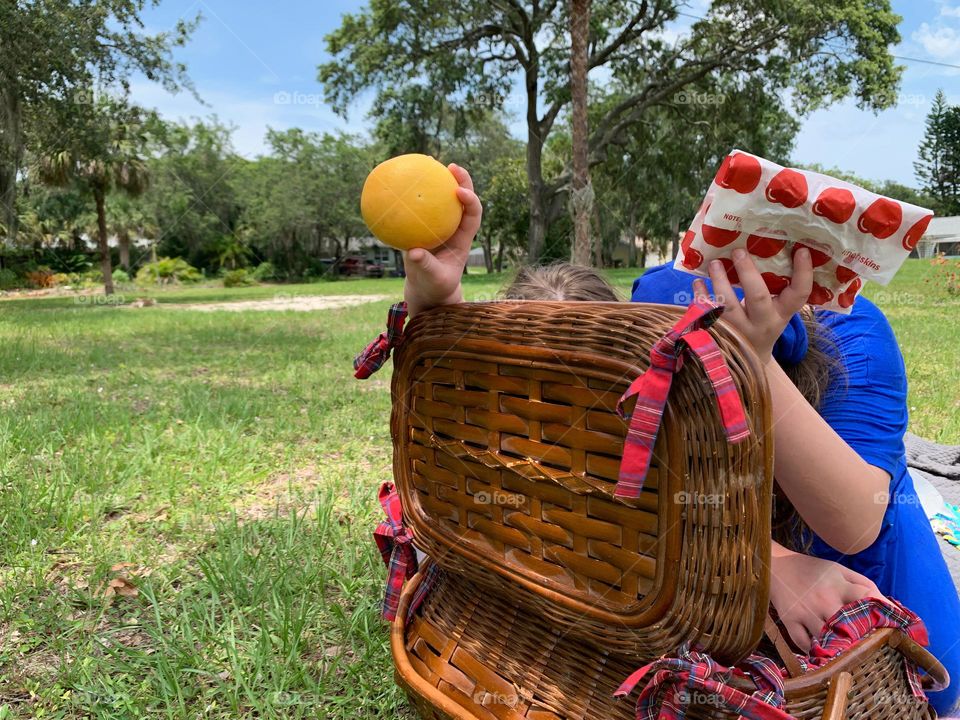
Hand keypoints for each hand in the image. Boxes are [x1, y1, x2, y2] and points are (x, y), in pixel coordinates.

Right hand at [403, 163, 481, 316]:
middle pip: (463, 199)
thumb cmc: (435, 286)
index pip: (473, 215)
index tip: (459, 192)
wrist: (427, 289)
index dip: (471, 201)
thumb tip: (414, 252)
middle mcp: (454, 228)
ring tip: (430, 162)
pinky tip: (403, 182)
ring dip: (440, 180)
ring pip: (444, 199)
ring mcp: (439, 225)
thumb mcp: (433, 279)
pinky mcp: (424, 227)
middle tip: (451, 166)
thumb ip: (426, 266)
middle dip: (461, 180)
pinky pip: (422, 207)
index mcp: (463, 239)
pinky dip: (416, 194)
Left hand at [693, 247, 812, 363]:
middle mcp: (762, 323)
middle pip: (758, 297)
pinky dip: (701, 296)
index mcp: (782, 313)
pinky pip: (706, 313)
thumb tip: (768, 248)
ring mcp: (739, 331)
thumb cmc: (763, 324)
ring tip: (714, 263)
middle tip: (738, 251)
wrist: (747, 362)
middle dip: (747, 272)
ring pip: (728, 306)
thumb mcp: (776, 311)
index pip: (799, 294)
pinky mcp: (718, 334)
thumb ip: (775, 289)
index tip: (802, 250)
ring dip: (720, 281)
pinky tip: (698, 282)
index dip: (803, 273)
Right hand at [770, 545, 883, 650]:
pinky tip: (821, 653)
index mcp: (838, 584)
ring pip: (826, 639)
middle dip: (861, 637)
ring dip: (837, 648)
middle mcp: (823, 599)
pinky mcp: (790, 620)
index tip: (895, 625)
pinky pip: (804, 644)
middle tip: (871, 648)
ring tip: (847, 655)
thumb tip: (887, 606)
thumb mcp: (838, 570)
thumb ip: (863, 584)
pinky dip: (813, 651)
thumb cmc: (812, 569)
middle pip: (848, 625)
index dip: (883, 611)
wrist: (775, 565)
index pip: (867, 597)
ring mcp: (805, 611)